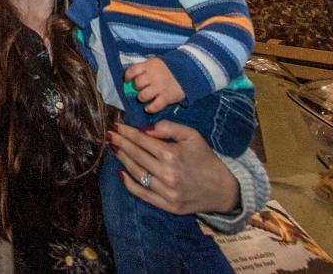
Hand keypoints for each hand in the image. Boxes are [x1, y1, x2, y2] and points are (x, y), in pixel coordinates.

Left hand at [109, 120, 240, 215]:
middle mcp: (167, 174)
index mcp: (172, 155)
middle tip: (109, 135)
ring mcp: (166, 192)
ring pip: (137, 173)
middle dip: (121, 143)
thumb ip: (168, 128)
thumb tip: (144, 129)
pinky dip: (129, 184)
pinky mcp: (167, 206)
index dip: (127, 132)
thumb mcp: (192, 136)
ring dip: (122, 160)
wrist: (222, 188)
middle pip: (136, 155)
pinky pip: (143, 194)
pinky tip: (120, 173)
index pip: (142, 141)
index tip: (116, 126)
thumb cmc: (205, 159)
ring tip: (114, 148)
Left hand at [125, 58, 183, 112]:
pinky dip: (150, 109)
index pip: (133, 70)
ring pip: (143, 96)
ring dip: (141, 98)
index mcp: (150, 65)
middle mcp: (153, 76)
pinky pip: (154, 106)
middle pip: (137, 83)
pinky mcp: (167, 97)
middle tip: (141, 88)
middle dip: (137, 87)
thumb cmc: (169, 68)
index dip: (128, 76)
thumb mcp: (156, 63)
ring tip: (145, 97)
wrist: (189, 72)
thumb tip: (131, 77)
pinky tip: (149, 108)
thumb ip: (145, 68)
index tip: (127, 80)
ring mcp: (160, 87)